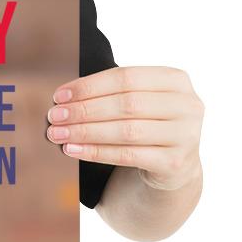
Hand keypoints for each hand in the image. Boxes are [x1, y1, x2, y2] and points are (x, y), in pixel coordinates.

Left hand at [46, 66, 203, 189]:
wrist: (173, 164)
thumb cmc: (146, 124)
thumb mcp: (138, 102)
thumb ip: (110, 93)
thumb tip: (62, 99)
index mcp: (176, 80)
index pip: (126, 77)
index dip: (89, 86)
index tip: (59, 96)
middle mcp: (188, 105)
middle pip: (127, 104)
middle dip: (84, 110)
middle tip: (54, 117)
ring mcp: (186, 135)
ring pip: (126, 131)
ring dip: (86, 132)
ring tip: (58, 134)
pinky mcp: (176, 162)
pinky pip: (128, 155)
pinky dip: (96, 152)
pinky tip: (72, 150)